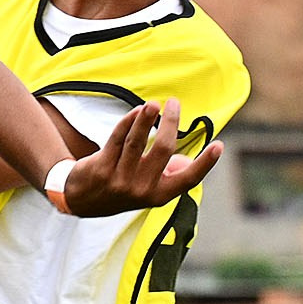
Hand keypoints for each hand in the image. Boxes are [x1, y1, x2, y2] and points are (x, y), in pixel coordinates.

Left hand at [58, 98, 221, 218]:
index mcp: (159, 196)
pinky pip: (117, 139)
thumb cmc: (123, 188)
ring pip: (136, 142)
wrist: (83, 200)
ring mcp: (119, 180)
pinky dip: (128, 122)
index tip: (219, 145)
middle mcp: (141, 191)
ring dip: (147, 118)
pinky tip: (136, 111)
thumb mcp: (148, 189)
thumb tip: (188, 160)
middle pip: (162, 150)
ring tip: (154, 104)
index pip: (188, 180)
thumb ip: (167, 175)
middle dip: (171, 123)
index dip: (204, 164)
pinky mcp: (101, 168)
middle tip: (174, 103)